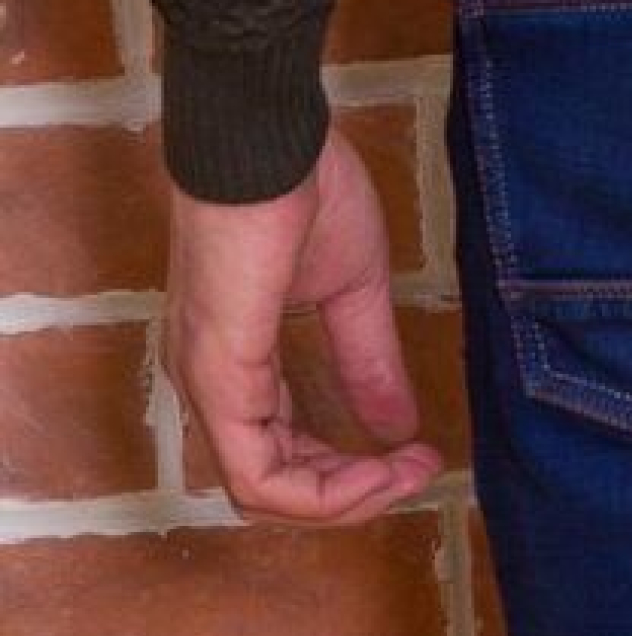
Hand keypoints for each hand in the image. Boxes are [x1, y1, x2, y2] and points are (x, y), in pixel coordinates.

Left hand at [163, 122, 445, 524]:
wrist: (268, 138)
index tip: (417, 452)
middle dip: (351, 491)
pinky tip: (373, 466)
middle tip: (416, 470)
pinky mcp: (220, 377)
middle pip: (272, 484)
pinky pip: (257, 472)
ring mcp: (209, 383)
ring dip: (340, 497)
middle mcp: (210, 384)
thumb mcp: (352, 287)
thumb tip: (398, 426)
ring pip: (261, 489)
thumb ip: (368, 359)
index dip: (349, 469)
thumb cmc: (302, 188)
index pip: (280, 453)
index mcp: (236, 362)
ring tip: (402, 473)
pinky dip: (319, 488)